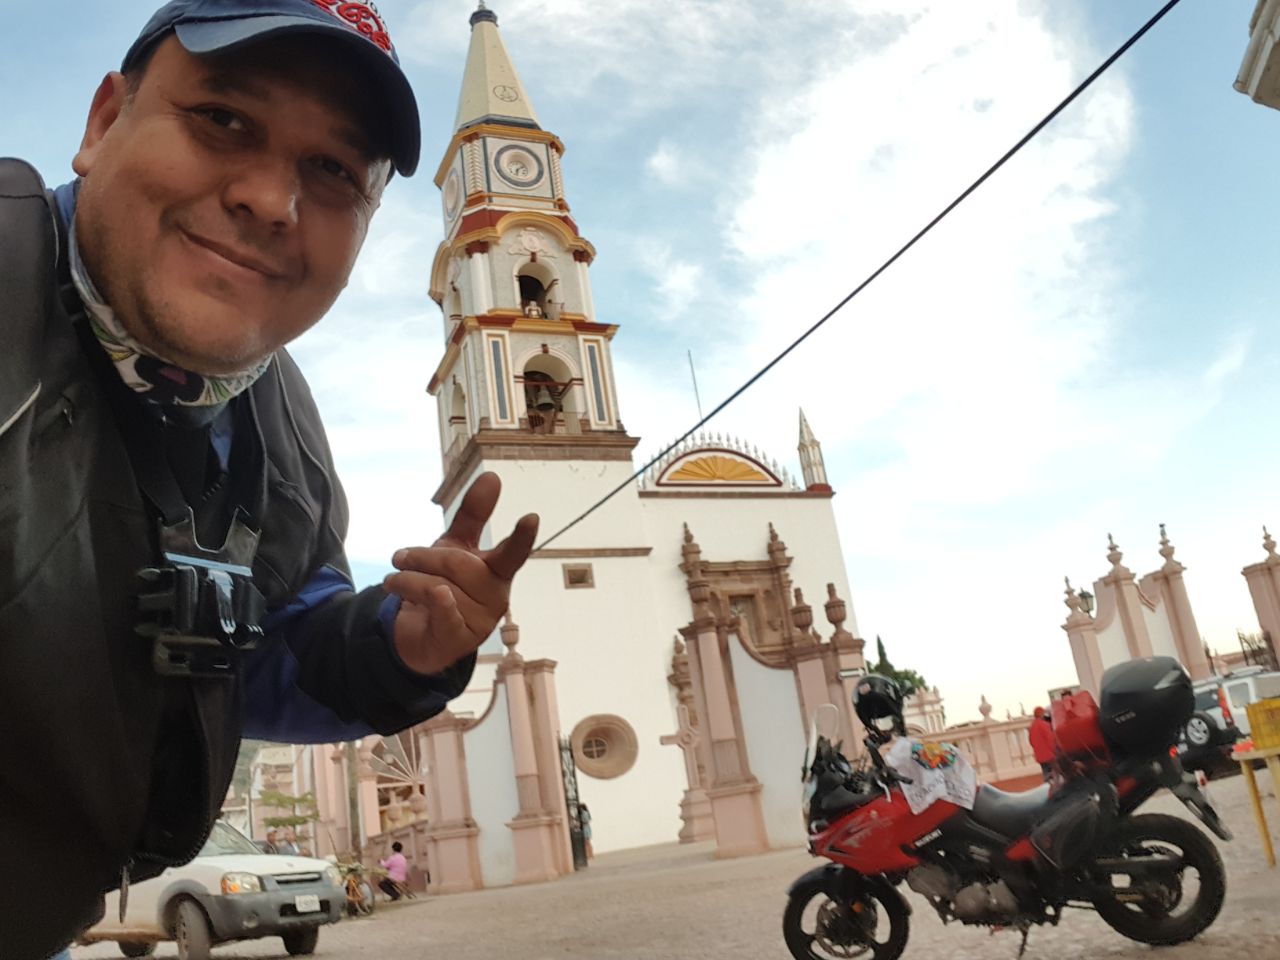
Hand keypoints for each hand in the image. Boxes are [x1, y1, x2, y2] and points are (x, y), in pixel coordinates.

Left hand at [383, 472, 538, 675]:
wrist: (421, 634)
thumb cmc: (445, 585)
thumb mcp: (455, 547)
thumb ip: (473, 515)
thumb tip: (492, 476)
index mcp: (498, 571)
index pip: (512, 552)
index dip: (521, 536)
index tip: (531, 517)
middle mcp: (495, 596)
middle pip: (458, 564)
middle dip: (421, 557)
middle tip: (399, 557)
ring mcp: (480, 621)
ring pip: (439, 585)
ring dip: (407, 580)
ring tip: (393, 582)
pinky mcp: (458, 639)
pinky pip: (447, 613)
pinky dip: (440, 602)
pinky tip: (437, 595)